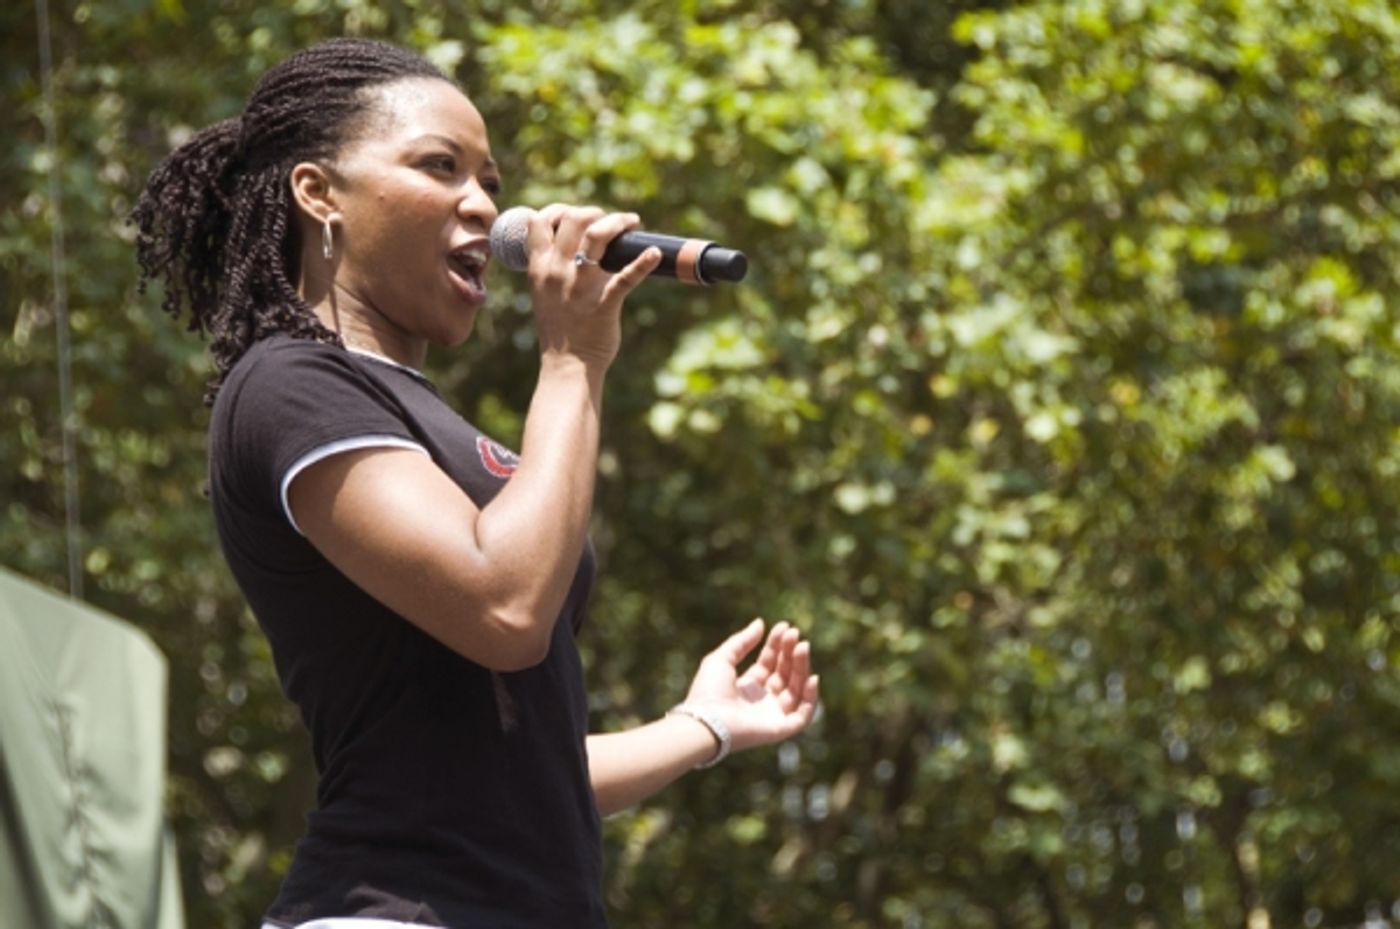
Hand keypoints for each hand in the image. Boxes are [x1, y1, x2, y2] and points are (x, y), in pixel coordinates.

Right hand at [525, 204, 662, 368]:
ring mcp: (580, 287)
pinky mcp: (604, 303)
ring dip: (618, 222)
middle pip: (574, 219)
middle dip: (596, 212)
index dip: (559, 210)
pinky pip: (626, 278)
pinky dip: (644, 262)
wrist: (568, 366)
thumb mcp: (545, 293)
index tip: (578, 216)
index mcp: (539, 268)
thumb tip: (577, 243)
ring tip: (631, 223)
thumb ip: (555, 267)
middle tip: (612, 222)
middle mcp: (557, 272)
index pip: (539, 221)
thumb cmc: (560, 329)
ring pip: (597, 236)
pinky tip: (656, 254)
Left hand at [682, 619, 820, 753]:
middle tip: (795, 634)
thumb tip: (761, 623)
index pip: (770, 662)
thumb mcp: (722, 659)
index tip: (785, 626)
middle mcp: (762, 701)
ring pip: (797, 689)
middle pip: (785, 673)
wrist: (706, 722)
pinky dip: (811, 698)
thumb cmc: (708, 692)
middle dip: (791, 653)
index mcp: (748, 686)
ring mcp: (772, 715)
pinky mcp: (780, 729)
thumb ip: (742, 641)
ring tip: (802, 646)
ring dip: (802, 667)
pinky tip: (811, 677)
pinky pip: (803, 715)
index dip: (778, 644)